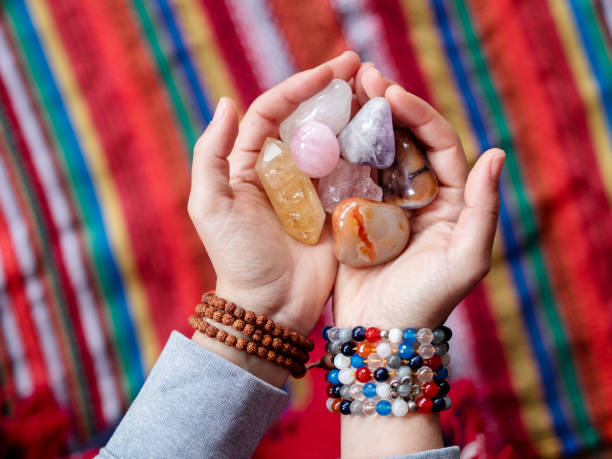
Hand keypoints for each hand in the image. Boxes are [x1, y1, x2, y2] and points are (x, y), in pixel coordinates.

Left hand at [187, 52, 361, 383]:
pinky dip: (368, 152)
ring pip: (335, 141)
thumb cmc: (237, 257)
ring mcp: (313, 188)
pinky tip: (386, 133)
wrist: (270, 306)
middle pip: (309, 119)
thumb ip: (212, 154)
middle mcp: (283, 169)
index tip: (331, 71)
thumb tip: (226, 101)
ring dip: (354, 115)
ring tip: (379, 92)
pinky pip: (355, 173)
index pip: (274, 111)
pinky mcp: (337, 208)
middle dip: (333, 92)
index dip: (300, 87)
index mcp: (252, 163)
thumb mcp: (210, 205)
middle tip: (363, 70)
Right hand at [335, 66, 503, 457]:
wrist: (381, 333)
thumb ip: (483, 208)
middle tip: (362, 79)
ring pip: (376, 152)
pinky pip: (349, 175)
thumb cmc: (428, 301)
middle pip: (406, 140)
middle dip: (386, 107)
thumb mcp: (467, 259)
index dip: (418, 114)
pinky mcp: (356, 214)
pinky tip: (324, 132)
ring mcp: (385, 204)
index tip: (391, 92)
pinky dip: (339, 152)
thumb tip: (494, 153)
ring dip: (362, 123)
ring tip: (342, 95)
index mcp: (450, 200)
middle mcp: (420, 196)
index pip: (439, 144)